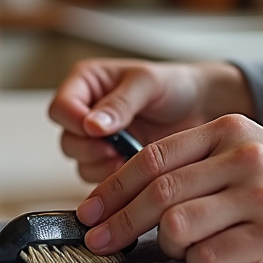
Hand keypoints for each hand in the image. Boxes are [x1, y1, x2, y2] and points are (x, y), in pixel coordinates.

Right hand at [47, 59, 252, 182]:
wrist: (201, 107)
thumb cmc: (174, 85)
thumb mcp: (147, 84)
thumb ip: (119, 103)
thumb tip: (92, 125)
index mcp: (86, 83)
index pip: (61, 107)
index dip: (74, 122)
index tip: (97, 130)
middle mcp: (86, 111)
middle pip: (67, 140)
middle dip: (91, 148)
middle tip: (116, 147)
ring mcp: (98, 140)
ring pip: (80, 163)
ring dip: (103, 164)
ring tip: (129, 156)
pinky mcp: (111, 161)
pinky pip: (99, 178)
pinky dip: (115, 177)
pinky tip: (135, 168)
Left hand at [75, 114, 262, 262]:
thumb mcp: (254, 153)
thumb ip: (203, 164)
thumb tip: (138, 195)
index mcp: (228, 130)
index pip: (152, 157)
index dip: (113, 187)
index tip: (90, 210)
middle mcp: (241, 155)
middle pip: (156, 190)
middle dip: (118, 220)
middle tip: (98, 240)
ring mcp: (258, 194)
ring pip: (177, 223)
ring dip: (163, 245)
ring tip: (175, 251)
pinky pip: (211, 255)